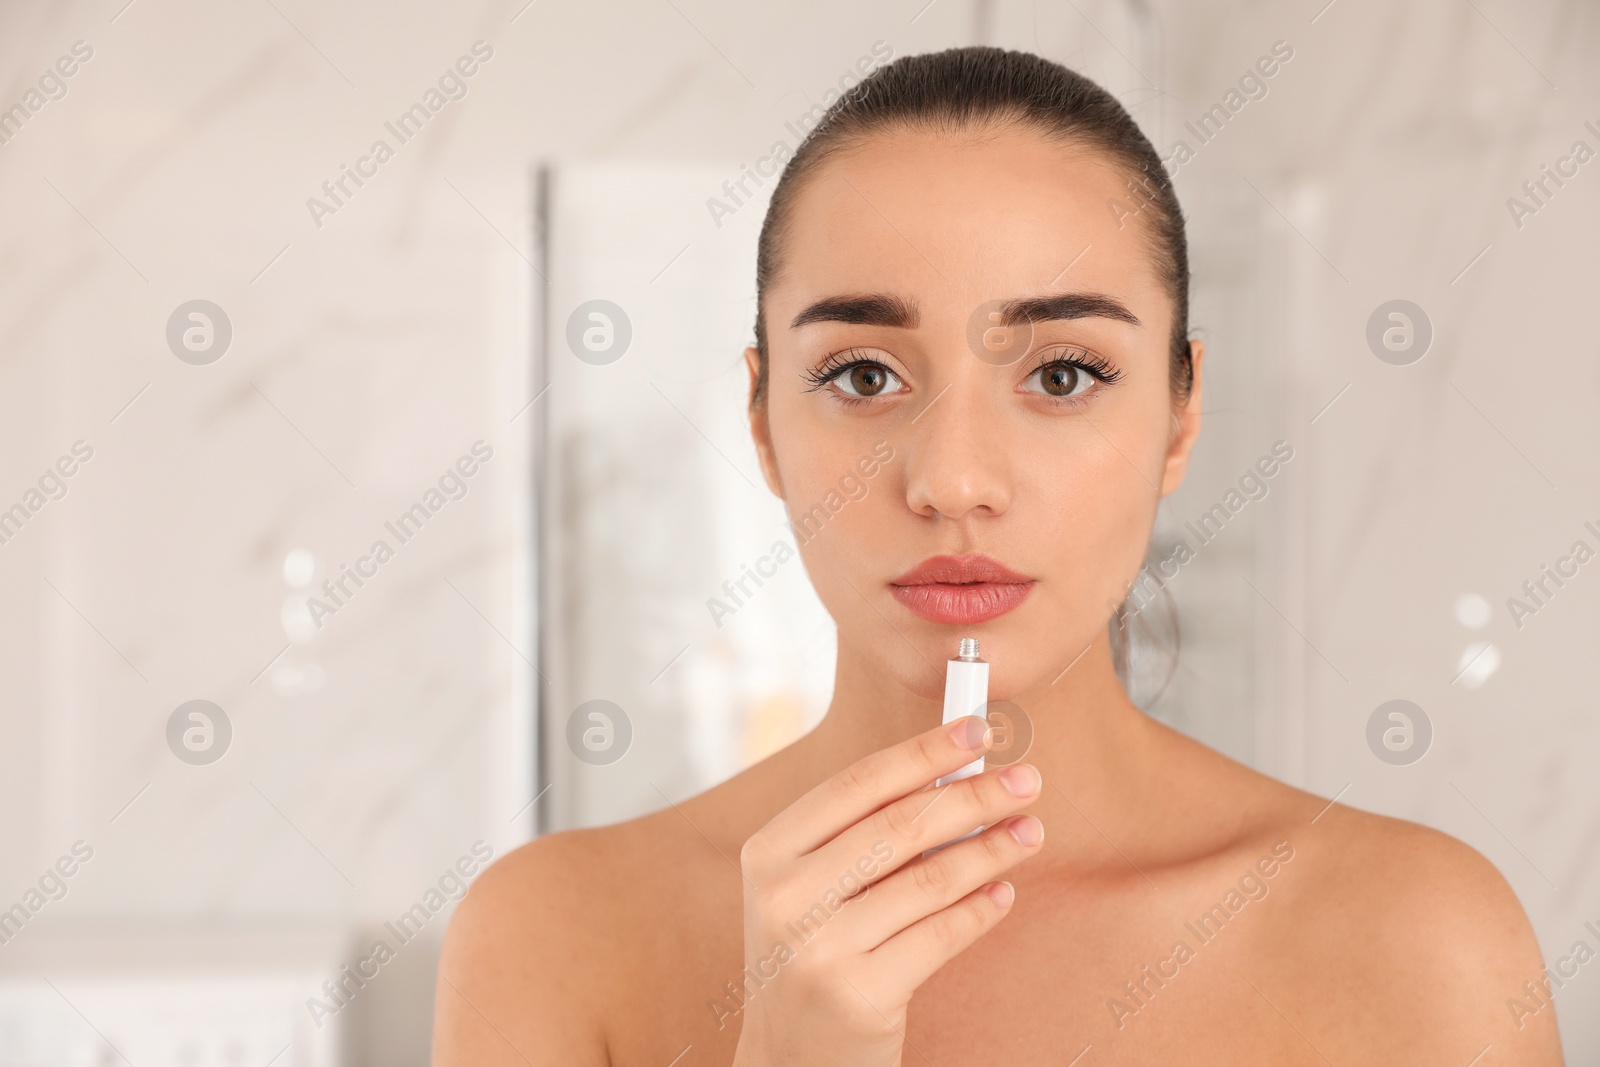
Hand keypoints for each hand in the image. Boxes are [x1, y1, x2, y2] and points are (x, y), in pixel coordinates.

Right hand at [729, 716, 1044, 1065]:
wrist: (788, 1061)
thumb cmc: (813, 956)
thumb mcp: (812, 890)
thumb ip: (865, 835)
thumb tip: (955, 774)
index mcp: (768, 852)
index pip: (858, 784)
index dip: (923, 751)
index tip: (977, 730)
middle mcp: (785, 897)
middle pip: (899, 824)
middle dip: (972, 795)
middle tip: (1026, 780)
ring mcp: (818, 949)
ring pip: (928, 879)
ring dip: (991, 849)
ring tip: (1030, 832)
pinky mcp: (858, 995)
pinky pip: (939, 936)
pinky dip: (980, 910)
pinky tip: (1003, 894)